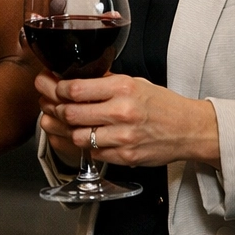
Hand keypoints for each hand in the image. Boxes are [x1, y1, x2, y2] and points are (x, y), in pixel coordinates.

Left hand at [36, 72, 219, 168]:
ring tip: (57, 120)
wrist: (189, 129)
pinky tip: (79, 135)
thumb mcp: (135, 82)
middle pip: (70, 113)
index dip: (54, 88)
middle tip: (45, 101)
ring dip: (63, 129)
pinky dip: (82, 144)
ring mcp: (122, 137)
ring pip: (77, 136)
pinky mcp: (124, 156)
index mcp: (122, 88)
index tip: (48, 84)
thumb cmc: (163, 105)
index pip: (75, 89)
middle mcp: (121, 112)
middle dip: (51, 106)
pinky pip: (92, 152)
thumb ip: (105, 81)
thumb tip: (73, 77)